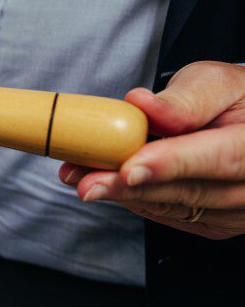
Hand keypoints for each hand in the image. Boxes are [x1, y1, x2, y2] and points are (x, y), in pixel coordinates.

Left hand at [59, 61, 244, 238]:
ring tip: (79, 177)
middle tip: (85, 180)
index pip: (221, 158)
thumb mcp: (215, 83)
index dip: (172, 164)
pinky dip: (134, 198)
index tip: (129, 168)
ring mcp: (238, 212)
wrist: (244, 124)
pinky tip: (105, 183)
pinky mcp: (215, 223)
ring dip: (122, 194)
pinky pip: (169, 214)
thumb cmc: (233, 99)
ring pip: (174, 207)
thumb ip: (185, 99)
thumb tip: (143, 105)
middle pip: (191, 192)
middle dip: (131, 187)